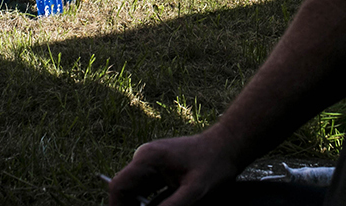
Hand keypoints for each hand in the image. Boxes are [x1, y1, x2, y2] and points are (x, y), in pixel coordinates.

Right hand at [108, 132, 239, 205]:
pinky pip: (147, 191)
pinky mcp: (159, 169)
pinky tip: (169, 205)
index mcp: (148, 159)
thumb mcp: (195, 191)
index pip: (118, 187)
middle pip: (125, 191)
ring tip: (170, 205)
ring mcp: (151, 162)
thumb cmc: (214, 164)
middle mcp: (144, 158)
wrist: (227, 146)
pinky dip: (151, 203)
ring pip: (135, 193)